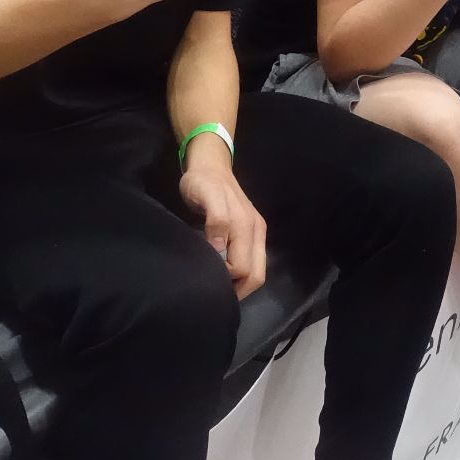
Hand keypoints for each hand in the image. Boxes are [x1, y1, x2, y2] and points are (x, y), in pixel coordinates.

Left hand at [179, 161, 266, 299]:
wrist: (211, 165)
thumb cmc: (202, 182)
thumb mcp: (205, 195)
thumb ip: (216, 219)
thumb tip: (220, 249)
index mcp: (246, 226)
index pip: (242, 269)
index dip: (224, 278)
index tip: (204, 275)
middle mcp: (257, 232)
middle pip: (256, 275)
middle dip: (237, 290)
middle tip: (212, 294)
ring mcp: (257, 233)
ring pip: (257, 271)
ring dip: (240, 284)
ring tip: (217, 287)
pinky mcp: (253, 233)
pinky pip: (253, 262)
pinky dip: (241, 274)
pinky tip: (223, 273)